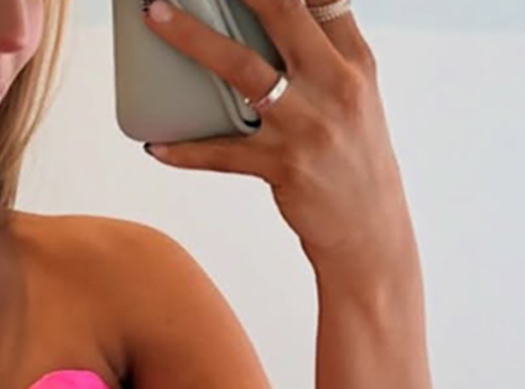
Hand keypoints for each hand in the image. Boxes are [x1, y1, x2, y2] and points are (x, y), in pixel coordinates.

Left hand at [141, 0, 415, 272]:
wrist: (369, 231)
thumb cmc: (353, 160)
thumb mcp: (353, 98)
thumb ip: (321, 55)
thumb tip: (272, 20)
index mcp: (354, 61)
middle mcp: (334, 84)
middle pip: (282, 11)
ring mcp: (308, 125)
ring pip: (241, 69)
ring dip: (192, 38)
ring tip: (155, 15)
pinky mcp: (284, 167)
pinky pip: (222, 153)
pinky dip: (185, 150)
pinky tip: (156, 144)